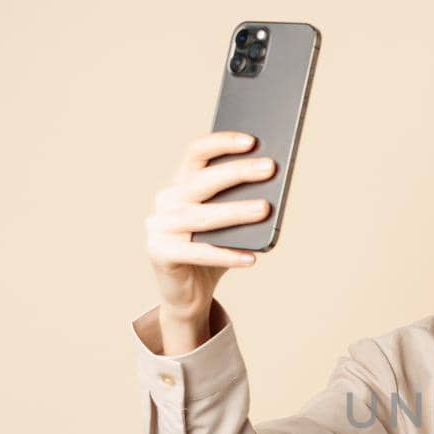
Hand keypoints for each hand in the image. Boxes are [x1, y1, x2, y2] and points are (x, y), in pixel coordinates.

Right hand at [143, 131, 275, 320]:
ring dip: (237, 212)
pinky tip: (252, 257)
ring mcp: (159, 227)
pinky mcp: (160, 254)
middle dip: (238, 172)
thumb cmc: (213, 250)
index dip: (222, 143)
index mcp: (180, 184)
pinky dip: (227, 255)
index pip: (197, 153)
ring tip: (266, 209)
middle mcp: (166, 201)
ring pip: (204, 217)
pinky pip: (199, 253)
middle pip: (203, 181)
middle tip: (270, 168)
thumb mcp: (228, 223)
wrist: (187, 293)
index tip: (252, 140)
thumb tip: (274, 189)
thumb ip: (240, 203)